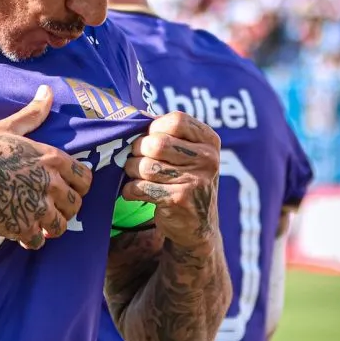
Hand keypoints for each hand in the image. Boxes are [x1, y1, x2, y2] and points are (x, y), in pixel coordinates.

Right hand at [0, 85, 91, 249]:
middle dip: (64, 208)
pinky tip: (21, 233)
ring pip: (60, 225)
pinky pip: (38, 241)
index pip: (85, 178)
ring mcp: (38, 207)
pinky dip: (31, 239)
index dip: (77, 186)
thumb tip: (47, 91)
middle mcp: (50, 182)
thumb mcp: (6, 127)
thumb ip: (32, 114)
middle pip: (76, 204)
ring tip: (37, 223)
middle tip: (49, 208)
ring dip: (50, 226)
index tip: (64, 188)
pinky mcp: (23, 227)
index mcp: (51, 158)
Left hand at [121, 111, 220, 249]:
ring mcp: (196, 180)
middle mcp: (208, 159)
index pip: (176, 120)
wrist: (197, 224)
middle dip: (137, 150)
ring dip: (131, 171)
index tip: (149, 138)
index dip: (154, 127)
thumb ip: (166, 133)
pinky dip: (130, 189)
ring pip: (145, 166)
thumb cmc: (183, 179)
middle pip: (157, 143)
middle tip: (137, 158)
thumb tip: (134, 116)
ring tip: (136, 175)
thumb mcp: (187, 153)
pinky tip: (135, 191)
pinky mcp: (180, 200)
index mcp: (210, 141)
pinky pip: (139, 187)